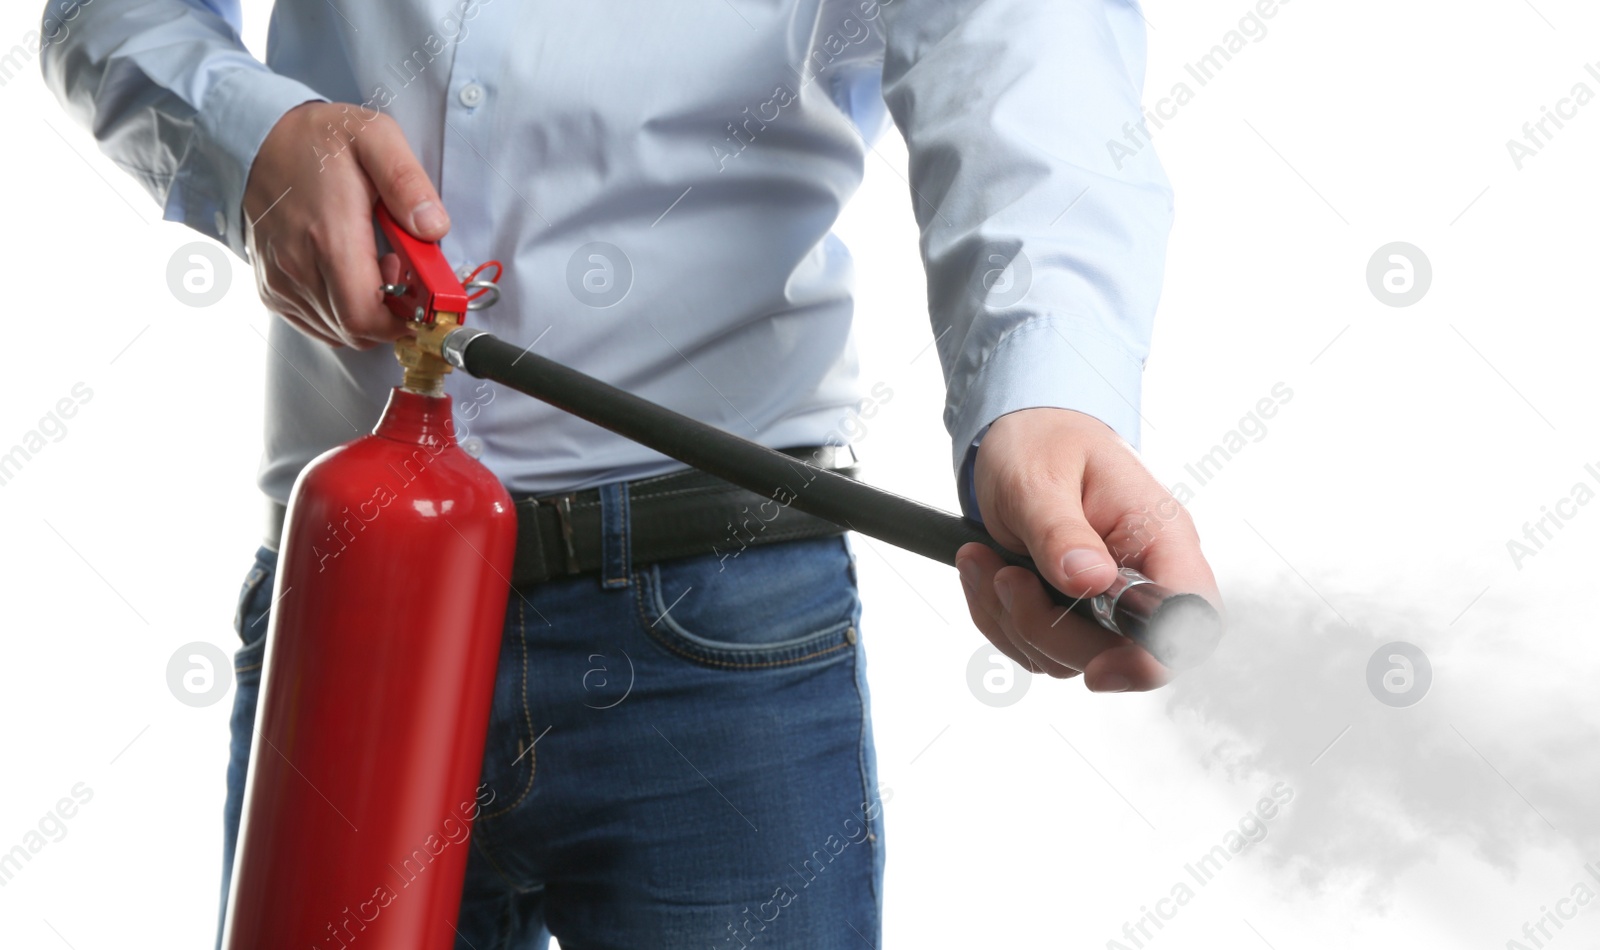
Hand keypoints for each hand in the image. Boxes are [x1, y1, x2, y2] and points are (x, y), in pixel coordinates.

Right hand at [241, 101, 449, 347]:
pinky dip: (341, 313)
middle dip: (390, 315)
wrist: (259, 139)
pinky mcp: (271, 290)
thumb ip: (408, 183)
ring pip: (337, 332)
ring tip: (372, 266)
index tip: (422, 300)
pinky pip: (316, 325)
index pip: (365, 316)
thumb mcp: (376, 139)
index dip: (402, 321)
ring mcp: (280, 282)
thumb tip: (434, 228)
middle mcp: (297, 267)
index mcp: (328, 236)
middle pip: (355, 330)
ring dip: (366, 313)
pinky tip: (347, 276)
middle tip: (400, 273)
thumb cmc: (319, 141)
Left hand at [956, 408, 1221, 691]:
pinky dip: (998, 619)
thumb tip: (1089, 581)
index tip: (1098, 669)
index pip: (1192, 619)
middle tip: (1005, 577)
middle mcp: (1144, 576)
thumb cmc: (1041, 443)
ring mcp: (1108, 601)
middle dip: (1047, 631)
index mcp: (1160, 536)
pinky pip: (1034, 648)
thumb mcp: (1038, 477)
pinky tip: (986, 570)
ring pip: (1067, 658)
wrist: (1018, 435)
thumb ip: (1060, 531)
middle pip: (1122, 656)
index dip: (1155, 660)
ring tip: (985, 560)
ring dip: (1011, 619)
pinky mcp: (1071, 613)